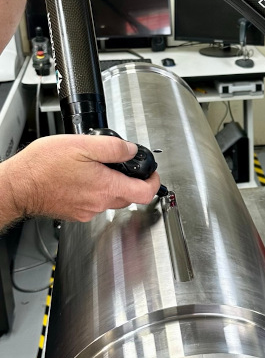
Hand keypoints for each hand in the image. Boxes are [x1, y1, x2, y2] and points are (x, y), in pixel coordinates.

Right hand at [0, 134, 160, 223]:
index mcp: (106, 187)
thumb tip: (130, 150)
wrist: (18, 185)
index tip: (151, 173)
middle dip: (132, 180)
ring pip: (110, 199)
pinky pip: (93, 202)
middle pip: (129, 196)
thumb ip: (113, 148)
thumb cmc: (44, 167)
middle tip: (124, 165)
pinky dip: (94, 190)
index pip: (144, 193)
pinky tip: (81, 177)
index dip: (153, 181)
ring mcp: (86, 210)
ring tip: (98, 167)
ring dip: (111, 184)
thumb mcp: (83, 145)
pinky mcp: (74, 212)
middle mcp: (98, 203)